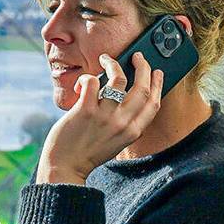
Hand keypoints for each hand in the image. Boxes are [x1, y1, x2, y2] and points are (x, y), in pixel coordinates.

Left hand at [35, 51, 164, 183]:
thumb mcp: (117, 142)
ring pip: (118, 79)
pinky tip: (83, 83)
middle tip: (137, 56)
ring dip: (113, 64)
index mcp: (133, 132)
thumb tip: (127, 95)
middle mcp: (122, 123)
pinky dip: (87, 77)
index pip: (154, 103)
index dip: (158, 84)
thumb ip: (126, 124)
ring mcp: (104, 116)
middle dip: (143, 66)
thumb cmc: (88, 152)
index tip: (158, 72)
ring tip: (106, 59)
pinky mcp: (85, 110)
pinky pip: (92, 82)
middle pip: (141, 87)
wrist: (65, 167)